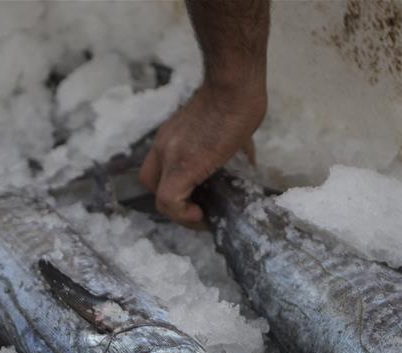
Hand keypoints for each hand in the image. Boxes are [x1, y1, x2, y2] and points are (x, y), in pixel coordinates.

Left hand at [139, 83, 266, 227]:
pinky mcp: (181, 166)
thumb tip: (249, 165)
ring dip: (181, 215)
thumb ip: (232, 148)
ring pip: (161, 198)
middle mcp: (164, 147)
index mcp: (173, 137)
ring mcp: (170, 156)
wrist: (236, 87)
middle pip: (152, 185)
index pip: (158, 169)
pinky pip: (170, 201)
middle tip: (200, 210)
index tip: (200, 198)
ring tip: (204, 217)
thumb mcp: (229, 128)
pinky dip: (184, 215)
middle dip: (175, 204)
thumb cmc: (239, 98)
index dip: (175, 189)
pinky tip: (204, 214)